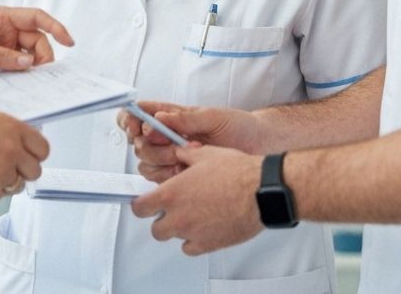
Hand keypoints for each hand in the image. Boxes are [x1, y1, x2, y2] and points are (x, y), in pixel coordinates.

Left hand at [0, 5, 73, 79]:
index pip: (36, 17)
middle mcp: (4, 32)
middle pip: (37, 41)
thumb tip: (28, 62)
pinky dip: (23, 78)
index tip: (69, 41)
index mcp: (1, 17)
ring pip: (29, 58)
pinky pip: (17, 71)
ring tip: (34, 82)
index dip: (55, 27)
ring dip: (33, 69)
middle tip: (43, 74)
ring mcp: (2, 50)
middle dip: (44, 56)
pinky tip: (23, 87)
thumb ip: (0, 56)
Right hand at [0, 106, 49, 199]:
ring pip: (17, 185)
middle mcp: (12, 150)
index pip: (43, 147)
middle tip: (9, 167)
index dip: (36, 153)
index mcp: (12, 127)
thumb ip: (3, 128)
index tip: (29, 156)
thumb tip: (16, 137)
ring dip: (6, 181)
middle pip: (35, 170)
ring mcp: (1, 171)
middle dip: (24, 170)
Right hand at [118, 102, 261, 181]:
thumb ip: (186, 118)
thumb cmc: (240, 128)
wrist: (260, 150)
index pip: (140, 115)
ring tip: (180, 158)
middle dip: (149, 144)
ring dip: (159, 161)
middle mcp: (170, 138)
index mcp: (174, 117)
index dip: (130, 120)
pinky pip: (161, 181)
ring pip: (146, 164)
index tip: (135, 125)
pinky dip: (168, 177)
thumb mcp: (213, 117)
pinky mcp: (182, 178)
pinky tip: (184, 171)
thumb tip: (159, 116)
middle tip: (168, 143)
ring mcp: (174, 159)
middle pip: (139, 143)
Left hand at [131, 145, 263, 254]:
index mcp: (172, 192)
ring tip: (190, 216)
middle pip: (155, 229)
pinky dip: (193, 241)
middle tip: (169, 210)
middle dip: (160, 219)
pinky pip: (190, 249)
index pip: (140, 207)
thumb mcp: (204, 154)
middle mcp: (179, 216)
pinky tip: (201, 228)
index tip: (145, 203)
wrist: (259, 191)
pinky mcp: (209, 245)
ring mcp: (193, 233)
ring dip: (177, 229)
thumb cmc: (236, 172)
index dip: (141, 205)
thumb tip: (178, 152)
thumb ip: (184, 156)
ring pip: (173, 239)